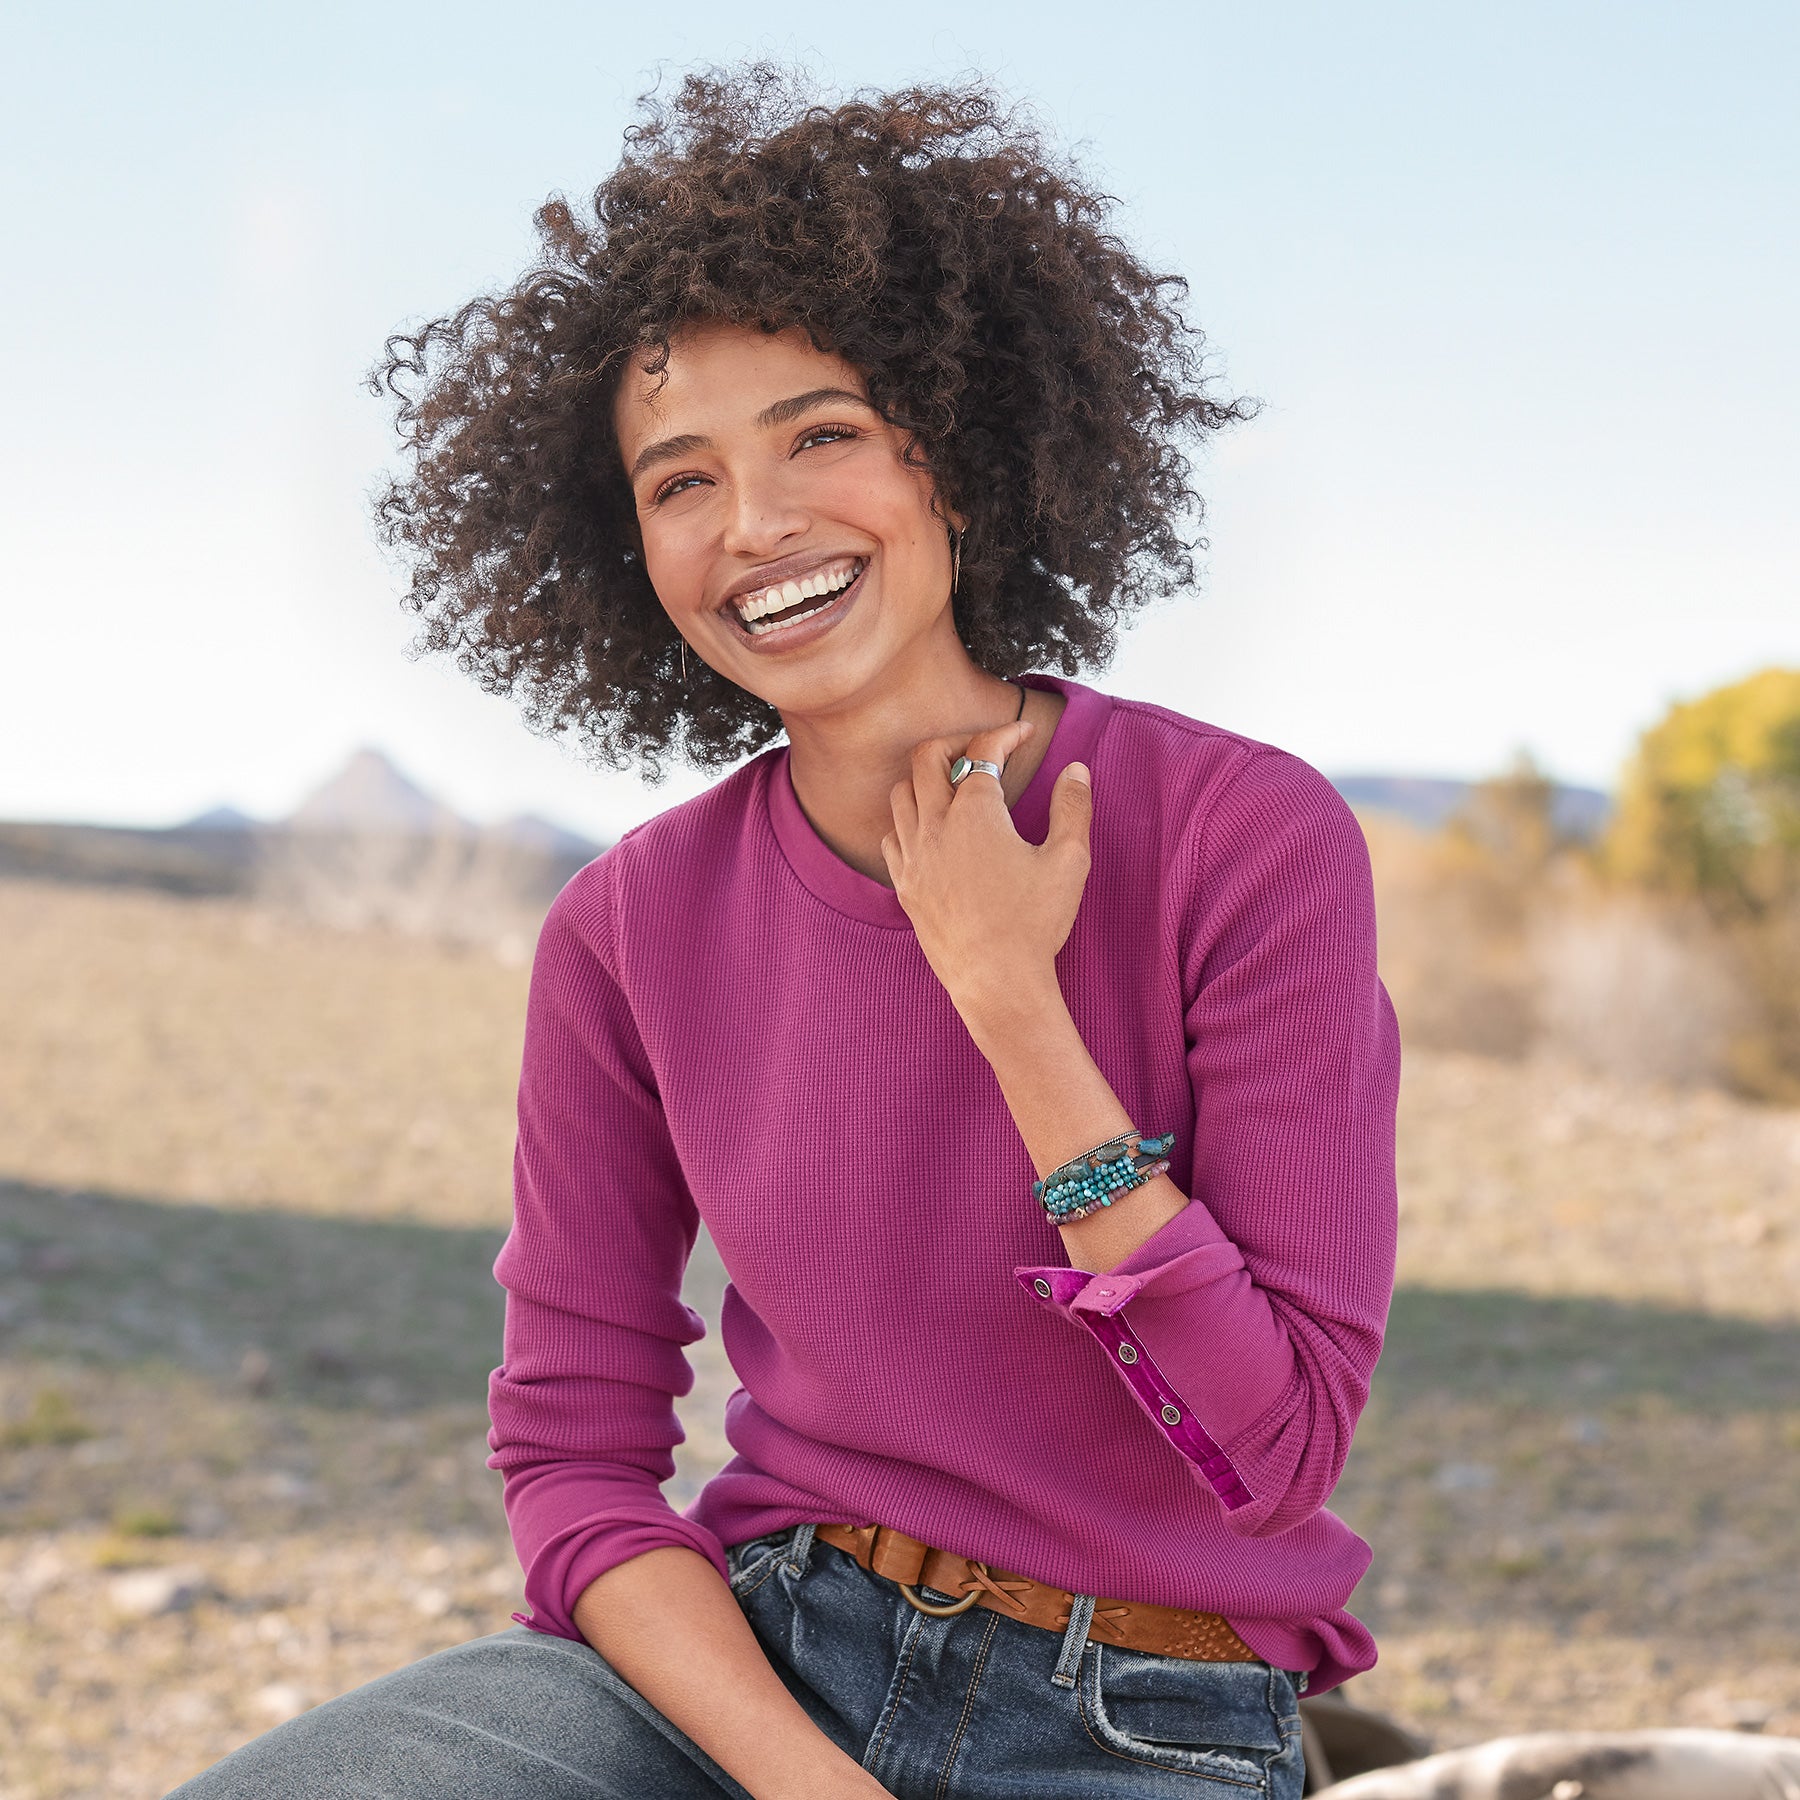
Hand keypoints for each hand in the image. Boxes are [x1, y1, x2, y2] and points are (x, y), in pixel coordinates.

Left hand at [880, 717, 1092, 1038]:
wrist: (995, 982)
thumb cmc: (1035, 923)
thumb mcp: (1069, 861)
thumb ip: (1072, 808)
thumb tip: (1077, 770)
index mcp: (975, 813)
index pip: (983, 751)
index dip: (1006, 733)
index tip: (1023, 733)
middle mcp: (935, 826)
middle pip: (927, 757)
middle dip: (956, 742)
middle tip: (982, 750)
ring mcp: (913, 856)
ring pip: (902, 793)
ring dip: (926, 779)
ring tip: (953, 786)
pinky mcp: (904, 885)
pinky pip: (892, 836)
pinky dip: (909, 821)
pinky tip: (931, 831)